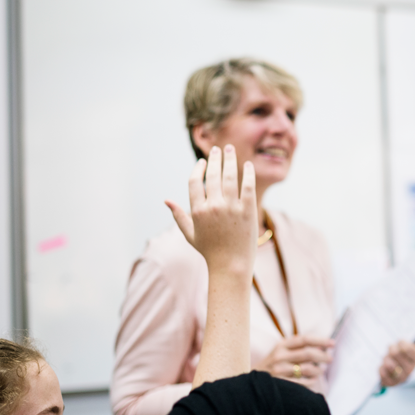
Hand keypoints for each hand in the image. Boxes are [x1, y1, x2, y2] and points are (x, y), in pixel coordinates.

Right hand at [166, 144, 256, 277]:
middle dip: (215, 158)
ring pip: (230, 177)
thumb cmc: (210, 251)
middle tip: (218, 148)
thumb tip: (166, 200)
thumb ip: (179, 216)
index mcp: (197, 211)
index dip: (198, 169)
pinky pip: (248, 187)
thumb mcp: (190, 234)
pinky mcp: (248, 211)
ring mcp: (231, 208)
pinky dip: (248, 174)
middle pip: (213, 175)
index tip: (203, 162)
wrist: (231, 265)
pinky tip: (248, 165)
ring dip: (230, 160)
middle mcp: (213, 207)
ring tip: (230, 149)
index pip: (194, 181)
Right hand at [253, 334, 334, 380]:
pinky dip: (312, 380)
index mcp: (281, 345)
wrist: (252, 382)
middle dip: (323, 356)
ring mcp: (279, 370)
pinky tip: (313, 379)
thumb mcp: (280, 352)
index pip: (305, 339)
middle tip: (330, 358)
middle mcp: (279, 356)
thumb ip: (298, 348)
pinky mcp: (281, 383)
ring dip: (319, 370)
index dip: (320, 340)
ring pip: (308, 368)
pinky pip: (303, 382)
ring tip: (321, 370)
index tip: (332, 343)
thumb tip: (322, 347)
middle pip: (308, 353)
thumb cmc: (272, 366)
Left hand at [379, 331, 414, 386]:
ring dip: (385, 358)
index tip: (399, 342)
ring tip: (387, 358)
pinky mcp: (391, 383)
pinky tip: (383, 366)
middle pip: (395, 353)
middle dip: (391, 349)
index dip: (401, 343)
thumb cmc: (403, 356)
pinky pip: (383, 372)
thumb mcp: (411, 347)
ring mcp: (401, 378)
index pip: (408, 348)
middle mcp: (411, 369)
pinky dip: (381, 367)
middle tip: (391, 349)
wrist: (395, 373)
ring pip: (389, 364)